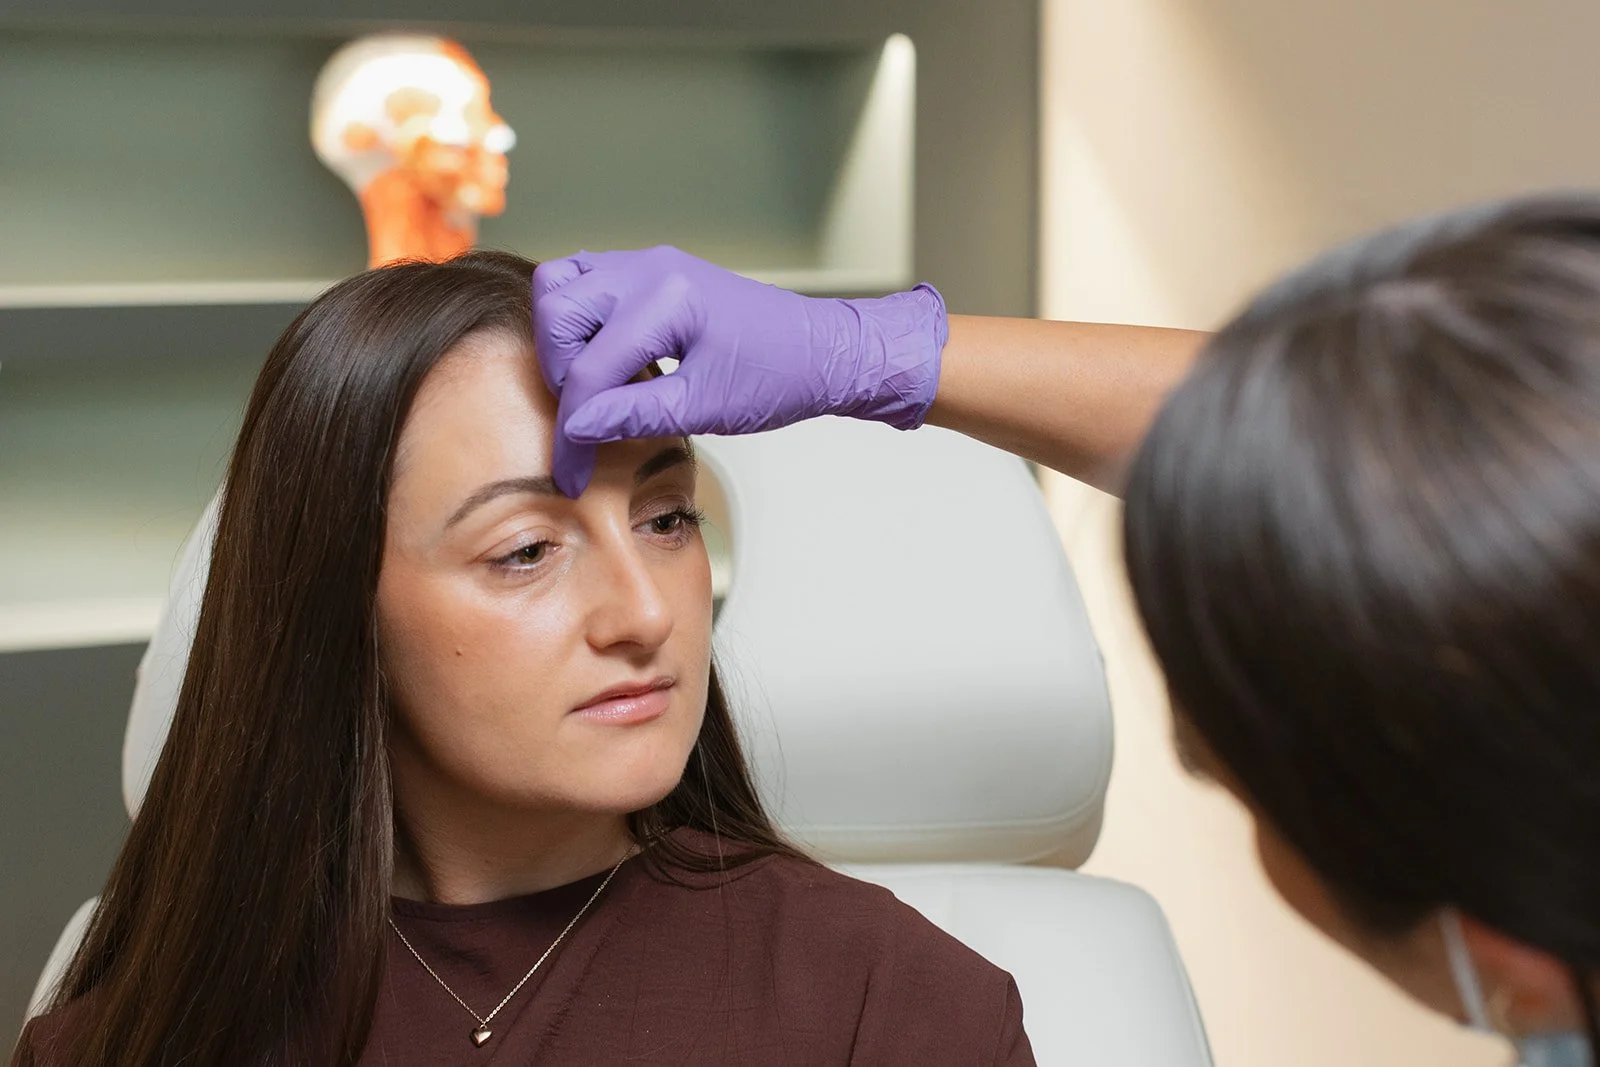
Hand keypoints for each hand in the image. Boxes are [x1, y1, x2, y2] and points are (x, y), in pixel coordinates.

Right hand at [532, 246, 946, 495]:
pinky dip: (580, 322)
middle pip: (557, 310)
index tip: (572, 473)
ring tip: (593, 386)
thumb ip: (634, 415)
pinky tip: (608, 361)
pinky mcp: (651, 273)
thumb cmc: (778, 376)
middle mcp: (650, 269)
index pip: (588, 369)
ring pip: (562, 286)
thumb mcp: (705, 408)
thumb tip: (576, 428)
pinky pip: (587, 282)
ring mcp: (648, 264)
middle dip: (559, 371)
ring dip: (562, 341)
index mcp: (667, 299)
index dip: (572, 430)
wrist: (822, 352)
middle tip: (586, 417)